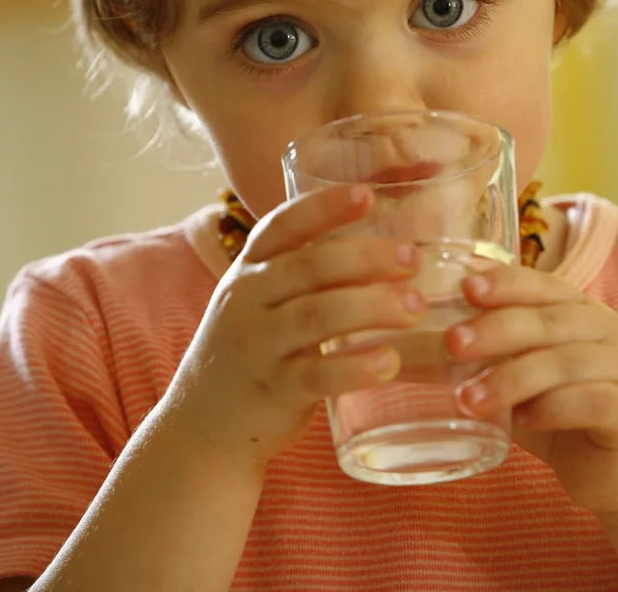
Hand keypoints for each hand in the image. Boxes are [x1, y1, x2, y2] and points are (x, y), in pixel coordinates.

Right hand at [168, 185, 424, 463]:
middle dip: (365, 258)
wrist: (202, 423)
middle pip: (308, 267)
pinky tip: (390, 362)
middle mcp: (247, 299)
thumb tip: (386, 242)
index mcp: (249, 268)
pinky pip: (317, 375)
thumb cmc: (253, 346)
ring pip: (316, 316)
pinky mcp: (273, 391)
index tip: (368, 194)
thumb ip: (306, 271)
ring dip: (370, 307)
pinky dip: (356, 367)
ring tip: (415, 306)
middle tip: (412, 258)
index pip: (283, 225)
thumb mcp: (263, 298)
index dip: (324, 207)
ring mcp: (257, 346)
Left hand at [445, 265, 617, 518]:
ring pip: (563, 362)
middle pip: (547, 321)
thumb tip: (415, 345)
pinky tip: (521, 422)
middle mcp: (604, 328)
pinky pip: (588, 402)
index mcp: (576, 308)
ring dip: (511, 379)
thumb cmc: (559, 412)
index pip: (540, 284)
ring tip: (469, 399)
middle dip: (495, 329)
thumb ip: (488, 355)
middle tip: (452, 344)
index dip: (504, 283)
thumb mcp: (521, 373)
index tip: (465, 288)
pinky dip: (549, 409)